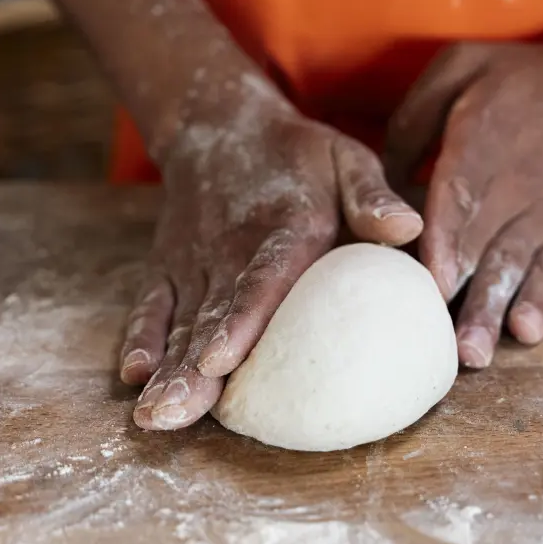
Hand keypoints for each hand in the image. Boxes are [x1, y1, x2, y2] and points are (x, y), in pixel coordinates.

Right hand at [119, 74, 421, 429]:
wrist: (223, 127)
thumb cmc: (300, 155)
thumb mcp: (345, 158)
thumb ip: (371, 196)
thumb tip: (409, 228)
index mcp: (286, 224)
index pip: (262, 276)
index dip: (242, 319)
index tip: (221, 362)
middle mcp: (232, 246)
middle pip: (211, 313)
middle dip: (192, 370)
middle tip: (177, 416)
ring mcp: (195, 258)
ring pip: (179, 320)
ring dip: (166, 369)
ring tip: (154, 416)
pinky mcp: (170, 264)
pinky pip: (151, 303)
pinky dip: (140, 336)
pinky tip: (133, 374)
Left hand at [385, 35, 542, 368]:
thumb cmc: (521, 76)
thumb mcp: (459, 68)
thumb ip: (413, 120)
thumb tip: (384, 178)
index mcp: (482, 136)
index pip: (460, 194)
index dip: (446, 240)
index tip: (431, 281)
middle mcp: (516, 180)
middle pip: (483, 244)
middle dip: (461, 296)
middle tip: (437, 343)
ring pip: (516, 266)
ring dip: (494, 312)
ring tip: (474, 353)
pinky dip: (542, 299)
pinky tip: (529, 330)